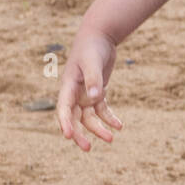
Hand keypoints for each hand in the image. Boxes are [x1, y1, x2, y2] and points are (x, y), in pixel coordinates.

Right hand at [57, 29, 122, 151]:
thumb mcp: (93, 62)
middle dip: (80, 134)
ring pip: (89, 117)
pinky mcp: (97, 91)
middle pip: (74, 118)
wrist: (100, 36)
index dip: (65, 123)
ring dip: (98, 128)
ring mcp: (85, 93)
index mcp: (68, 85)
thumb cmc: (92, 47)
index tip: (68, 136)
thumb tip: (95, 99)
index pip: (64, 108)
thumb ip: (94, 80)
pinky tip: (120, 126)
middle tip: (87, 149)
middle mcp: (74, 92)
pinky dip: (109, 118)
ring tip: (111, 138)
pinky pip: (102, 109)